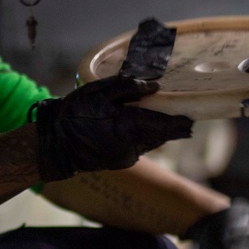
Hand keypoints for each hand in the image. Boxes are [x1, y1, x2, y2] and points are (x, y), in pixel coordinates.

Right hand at [34, 76, 192, 182]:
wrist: (55, 145)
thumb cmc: (74, 114)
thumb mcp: (96, 91)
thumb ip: (126, 87)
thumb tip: (154, 86)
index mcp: (127, 126)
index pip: (163, 125)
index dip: (179, 123)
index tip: (192, 120)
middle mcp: (131, 146)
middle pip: (160, 136)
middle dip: (171, 128)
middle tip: (185, 120)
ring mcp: (126, 157)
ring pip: (151, 142)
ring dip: (156, 133)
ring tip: (164, 121)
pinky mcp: (120, 162)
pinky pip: (139, 148)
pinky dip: (141, 138)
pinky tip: (135, 129)